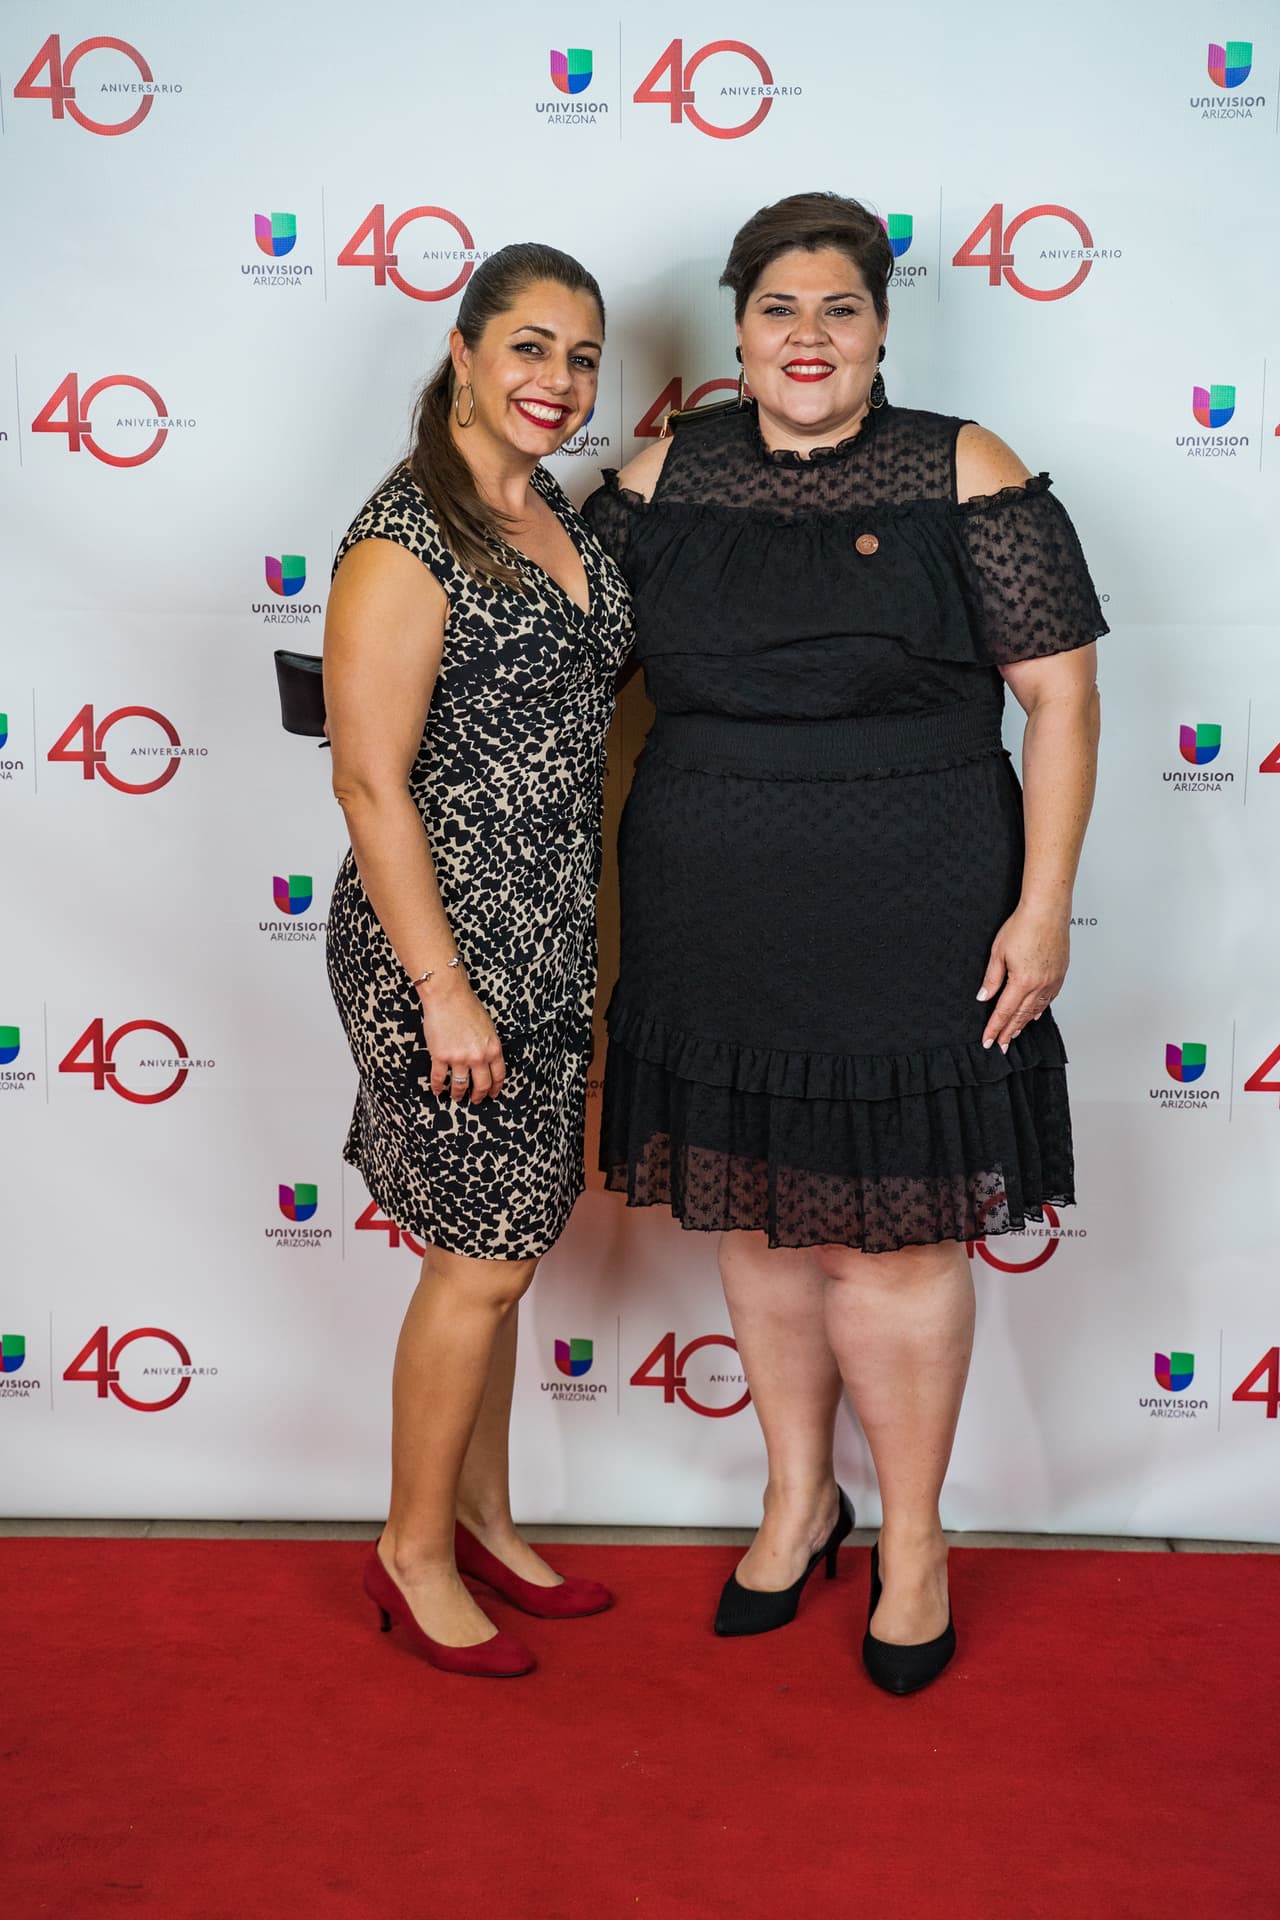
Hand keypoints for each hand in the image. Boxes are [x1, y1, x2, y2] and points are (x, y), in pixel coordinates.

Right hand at [418, 972, 505, 1102]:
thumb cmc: (468, 1007)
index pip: (498, 1075)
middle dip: (479, 1096)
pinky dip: (438, 1087)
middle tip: (476, 1100)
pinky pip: (439, 1078)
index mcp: (493, 1048)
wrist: (448, 997)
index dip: (496, 1088)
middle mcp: (478, 1057)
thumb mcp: (488, 1027)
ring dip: (459, 1094)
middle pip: (482, 1085)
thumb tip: (487, 1061)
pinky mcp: (441, 1057)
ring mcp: (459, 1058)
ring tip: (457, 1097)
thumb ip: (489, 1046)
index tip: (493, 1094)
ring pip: (461, 1086)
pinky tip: (437, 1091)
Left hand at [977, 906, 1068, 1052]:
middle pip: (1021, 1015)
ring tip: (1015, 1034)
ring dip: (1024, 1023)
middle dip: (1009, 1032)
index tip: (989, 1041)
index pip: (1004, 1012)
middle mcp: (1040, 985)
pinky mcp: (1060, 974)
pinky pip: (1049, 998)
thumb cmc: (1023, 926)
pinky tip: (1036, 1014)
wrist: (1047, 911)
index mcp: (1023, 982)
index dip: (995, 1028)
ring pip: (1036, 1009)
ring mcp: (1052, 980)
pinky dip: (1040, 1009)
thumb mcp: (998, 952)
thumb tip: (984, 997)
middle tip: (1001, 1045)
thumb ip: (992, 978)